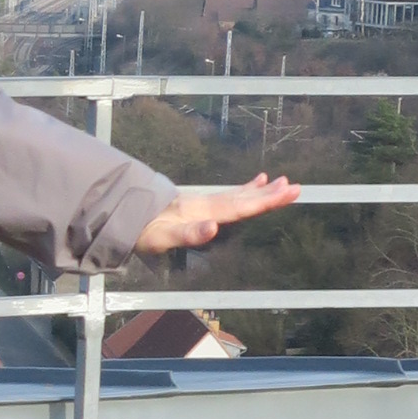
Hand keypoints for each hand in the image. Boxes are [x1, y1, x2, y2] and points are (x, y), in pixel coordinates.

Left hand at [130, 174, 300, 254]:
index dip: (265, 201)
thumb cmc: (142, 230)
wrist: (122, 213)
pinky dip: (242, 190)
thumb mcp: (162, 237)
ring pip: (237, 195)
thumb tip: (214, 227)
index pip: (240, 207)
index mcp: (203, 212)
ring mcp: (201, 203)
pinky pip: (227, 196)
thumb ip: (189, 233)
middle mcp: (206, 204)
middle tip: (295, 186)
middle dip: (269, 195)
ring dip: (259, 191)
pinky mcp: (197, 205)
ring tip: (280, 181)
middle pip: (242, 199)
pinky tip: (253, 184)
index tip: (288, 192)